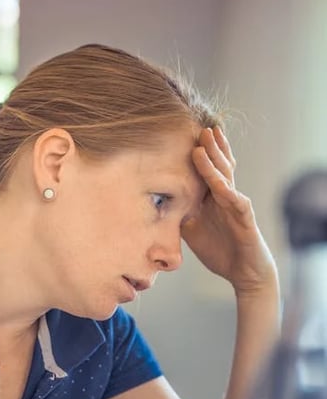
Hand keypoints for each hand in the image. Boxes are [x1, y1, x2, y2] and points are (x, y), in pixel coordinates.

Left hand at [182, 127, 276, 294]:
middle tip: (198, 126)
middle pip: (218, 166)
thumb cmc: (219, 249)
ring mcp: (236, 205)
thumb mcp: (191, 230)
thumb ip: (178, 214)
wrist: (244, 272)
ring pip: (225, 178)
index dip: (199, 153)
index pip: (206, 170)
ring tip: (205, 142)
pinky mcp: (245, 219)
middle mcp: (226, 196)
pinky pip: (236, 202)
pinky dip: (227, 191)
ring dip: (214, 161)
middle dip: (209, 146)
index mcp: (213, 197)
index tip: (184, 134)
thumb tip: (154, 205)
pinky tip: (219, 183)